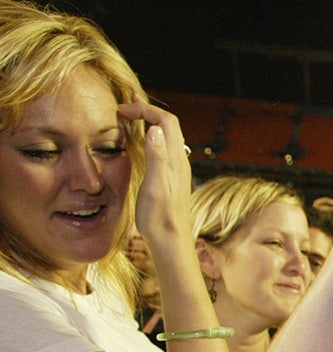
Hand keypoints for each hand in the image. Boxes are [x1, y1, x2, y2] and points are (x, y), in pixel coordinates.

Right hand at [117, 97, 192, 247]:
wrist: (172, 241)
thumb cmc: (160, 217)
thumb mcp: (154, 186)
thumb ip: (157, 157)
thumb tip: (154, 130)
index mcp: (175, 160)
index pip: (166, 122)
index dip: (146, 109)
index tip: (123, 109)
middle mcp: (180, 162)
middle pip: (169, 125)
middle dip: (149, 110)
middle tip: (128, 102)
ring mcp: (177, 170)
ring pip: (168, 136)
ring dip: (151, 121)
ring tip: (134, 113)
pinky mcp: (172, 178)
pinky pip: (165, 148)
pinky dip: (152, 136)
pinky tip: (143, 141)